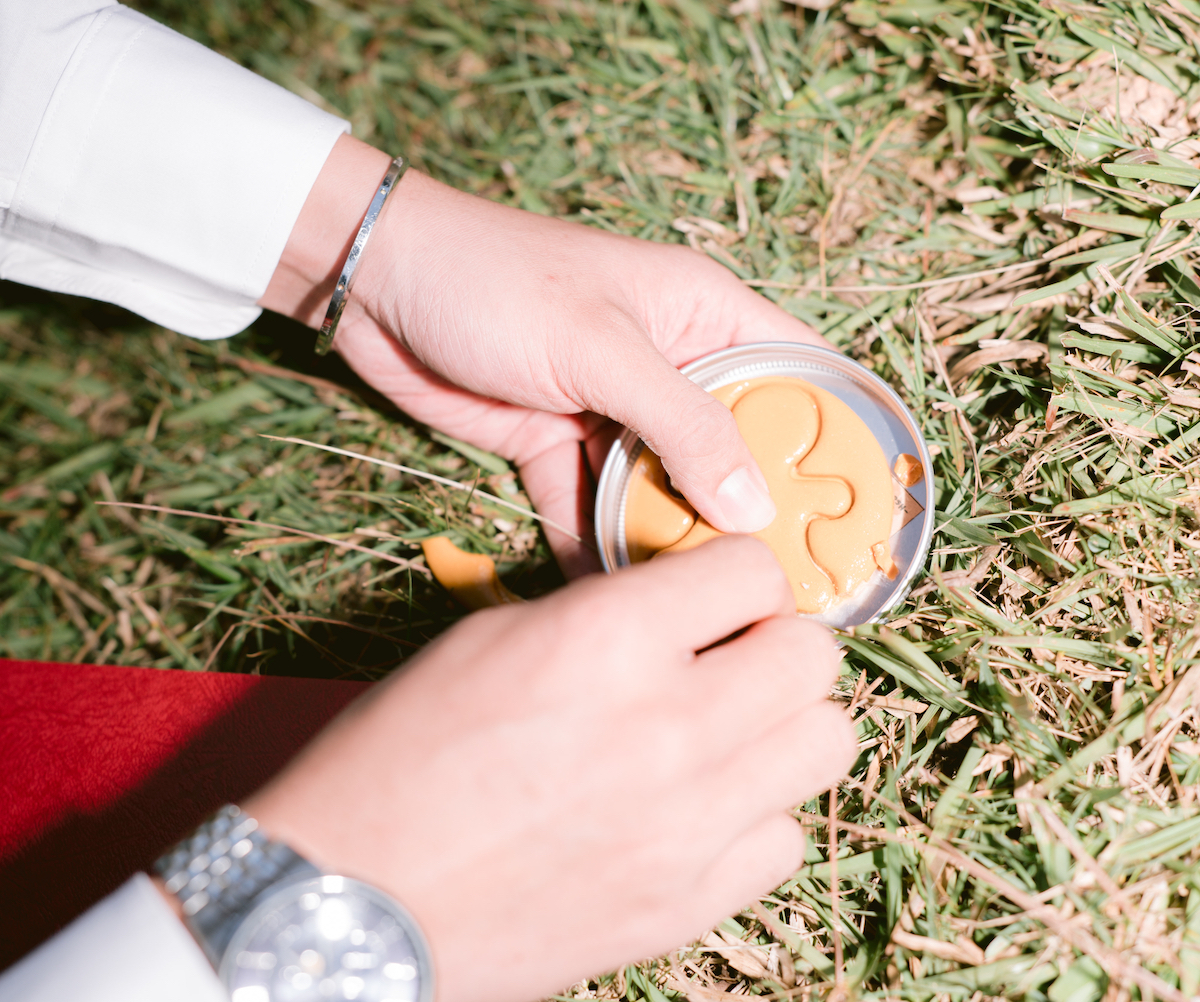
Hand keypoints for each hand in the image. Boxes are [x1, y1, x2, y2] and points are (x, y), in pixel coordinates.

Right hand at [243, 537, 856, 1001]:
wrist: (353, 902)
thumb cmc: (400, 757)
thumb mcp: (494, 637)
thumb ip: (611, 611)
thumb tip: (690, 606)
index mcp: (607, 640)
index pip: (752, 569)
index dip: (737, 571)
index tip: (718, 590)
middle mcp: (668, 728)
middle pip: (813, 657)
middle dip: (776, 639)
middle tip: (731, 653)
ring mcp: (689, 826)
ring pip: (827, 742)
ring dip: (784, 721)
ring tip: (727, 726)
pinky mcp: (689, 903)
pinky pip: (784, 837)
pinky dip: (755, 812)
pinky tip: (699, 804)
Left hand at [261, 137, 830, 575]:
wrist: (376, 283)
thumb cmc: (498, 283)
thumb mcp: (602, 348)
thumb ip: (683, 426)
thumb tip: (753, 508)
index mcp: (703, 317)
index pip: (798, 377)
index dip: (835, 439)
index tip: (861, 513)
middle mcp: (669, 368)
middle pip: (734, 450)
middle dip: (751, 513)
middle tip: (778, 589)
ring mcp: (611, 413)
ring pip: (662, 490)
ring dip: (671, 542)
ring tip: (699, 609)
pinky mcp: (555, 447)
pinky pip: (589, 509)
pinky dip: (597, 549)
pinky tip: (616, 603)